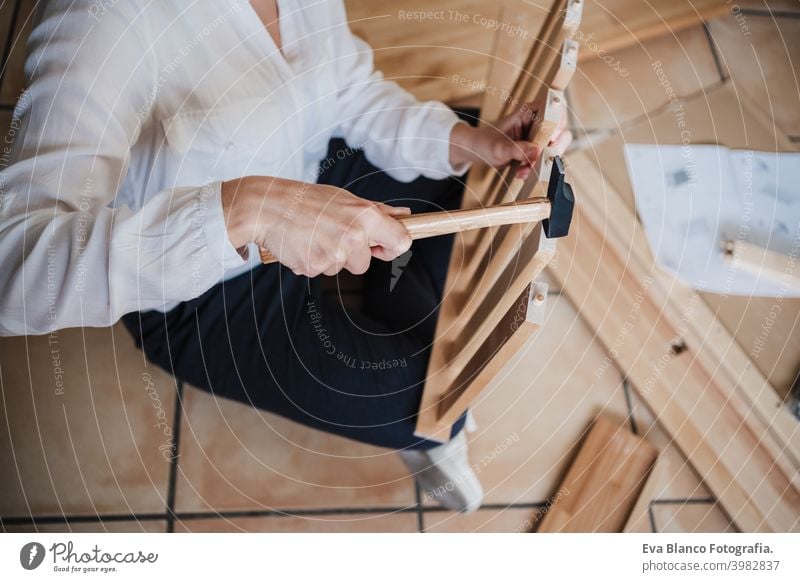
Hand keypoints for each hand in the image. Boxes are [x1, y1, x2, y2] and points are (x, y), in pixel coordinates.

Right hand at [221, 176, 411, 276]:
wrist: (268, 207)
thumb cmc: (309, 201)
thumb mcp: (346, 199)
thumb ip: (378, 211)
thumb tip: (406, 215)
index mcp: (366, 216)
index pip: (401, 242)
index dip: (394, 247)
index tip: (381, 247)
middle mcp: (353, 236)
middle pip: (364, 264)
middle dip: (351, 255)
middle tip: (331, 233)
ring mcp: (333, 254)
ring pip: (340, 268)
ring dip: (329, 257)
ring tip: (313, 236)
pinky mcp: (314, 267)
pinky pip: (320, 271)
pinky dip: (311, 261)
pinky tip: (302, 244)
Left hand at [449, 101, 571, 178]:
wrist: (479, 151)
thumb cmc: (486, 142)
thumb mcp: (499, 147)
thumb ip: (517, 149)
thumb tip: (536, 152)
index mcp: (528, 112)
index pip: (553, 107)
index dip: (558, 121)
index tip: (552, 138)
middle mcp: (538, 122)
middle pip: (561, 130)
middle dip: (552, 149)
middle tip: (539, 160)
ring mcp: (540, 137)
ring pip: (555, 148)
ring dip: (543, 163)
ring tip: (523, 170)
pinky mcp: (538, 150)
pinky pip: (546, 160)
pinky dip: (537, 169)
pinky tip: (522, 172)